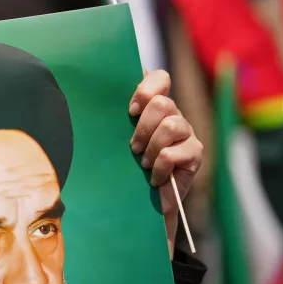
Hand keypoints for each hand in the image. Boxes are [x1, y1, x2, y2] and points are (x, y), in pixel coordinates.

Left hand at [128, 70, 203, 256]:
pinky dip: (160, 167)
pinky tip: (153, 177)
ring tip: (142, 162)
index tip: (129, 110)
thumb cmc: (123, 169)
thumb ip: (110, 117)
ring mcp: (187, 134)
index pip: (160, 78)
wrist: (141, 205)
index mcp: (153, 107)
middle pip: (163, 103)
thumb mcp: (113, 140)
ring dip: (152, 146)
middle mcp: (173, 116)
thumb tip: (87, 97)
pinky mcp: (195, 154)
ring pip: (172, 125)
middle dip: (143, 127)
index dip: (146, 88)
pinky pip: (175, 152)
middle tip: (133, 147)